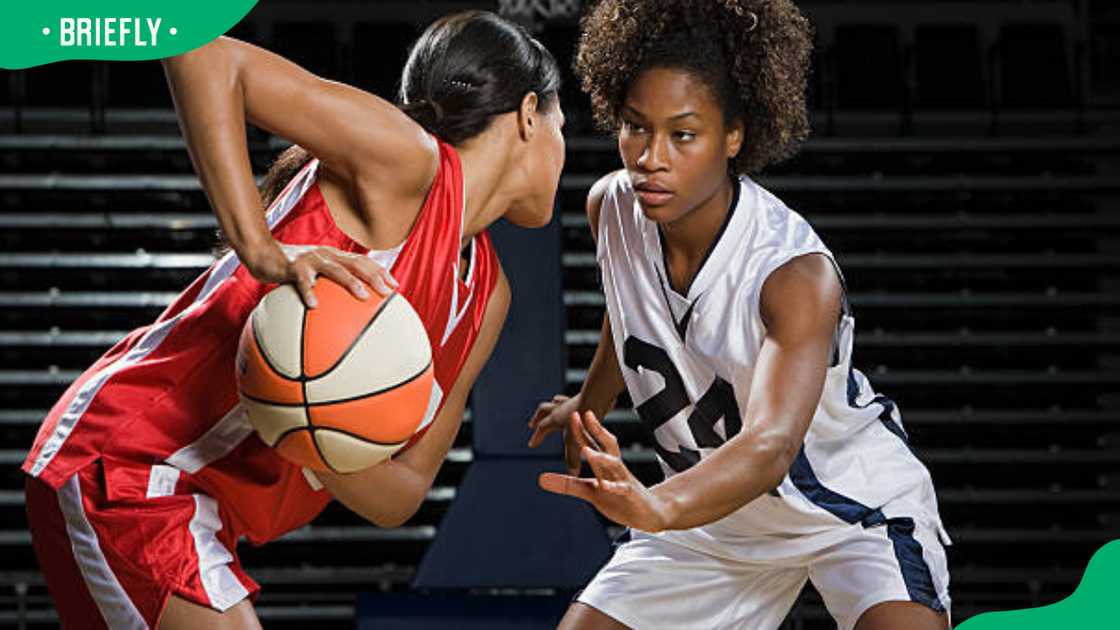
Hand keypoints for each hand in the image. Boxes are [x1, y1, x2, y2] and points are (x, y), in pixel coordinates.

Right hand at [249, 242, 396, 307]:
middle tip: (388, 292)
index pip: (362, 261)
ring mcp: (310, 259)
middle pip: (356, 263)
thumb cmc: (290, 268)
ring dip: (350, 282)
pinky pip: (302, 280)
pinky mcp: (293, 267)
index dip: (380, 271)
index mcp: (334, 256)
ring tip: (363, 296)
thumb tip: (346, 307)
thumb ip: (330, 284)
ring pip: (335, 269)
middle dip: (374, 276)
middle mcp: (326, 255)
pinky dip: (309, 291)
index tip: (395, 285)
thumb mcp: (315, 274)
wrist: (262, 254)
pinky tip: (314, 305)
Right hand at [527, 394, 590, 473]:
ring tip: (551, 407)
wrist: (597, 398)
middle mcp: (560, 409)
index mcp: (555, 419)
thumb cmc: (586, 421)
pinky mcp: (584, 396)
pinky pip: (573, 399)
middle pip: (543, 412)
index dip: (536, 438)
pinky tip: (575, 403)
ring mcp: (571, 401)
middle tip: (531, 424)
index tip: (531, 445)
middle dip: (537, 419)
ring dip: (551, 406)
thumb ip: (572, 459)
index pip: (542, 429)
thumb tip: (572, 476)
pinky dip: (570, 402)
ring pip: (556, 402)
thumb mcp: (577, 443)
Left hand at [538, 411, 674, 532]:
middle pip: (607, 446)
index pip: (594, 444)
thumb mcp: (589, 492)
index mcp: (606, 466)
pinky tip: (603, 486)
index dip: (583, 430)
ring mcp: (624, 481)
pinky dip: (613, 488)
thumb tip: (540, 479)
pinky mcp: (630, 496)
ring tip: (586, 451)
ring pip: (614, 465)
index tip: (574, 414)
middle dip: (596, 430)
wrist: (650, 514)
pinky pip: (622, 490)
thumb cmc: (619, 499)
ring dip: (600, 457)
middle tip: (585, 415)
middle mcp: (615, 469)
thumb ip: (567, 485)